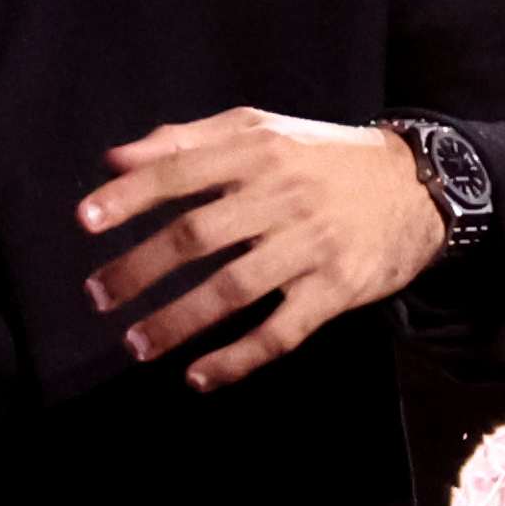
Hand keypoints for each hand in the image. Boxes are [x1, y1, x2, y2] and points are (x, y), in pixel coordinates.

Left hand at [75, 107, 448, 391]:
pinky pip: (281, 333)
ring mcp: (310, 247)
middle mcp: (281, 197)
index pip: (181, 172)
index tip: (86, 221)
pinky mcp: (336, 291)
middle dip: (140, 268)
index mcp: (257, 151)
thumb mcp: (261, 129)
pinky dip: (238, 358)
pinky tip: (200, 376)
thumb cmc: (322, 157)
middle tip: (98, 296)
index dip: (131, 197)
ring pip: (232, 289)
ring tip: (136, 344)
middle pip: (198, 235)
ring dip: (179, 321)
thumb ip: (187, 140)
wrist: (419, 186)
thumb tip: (115, 158)